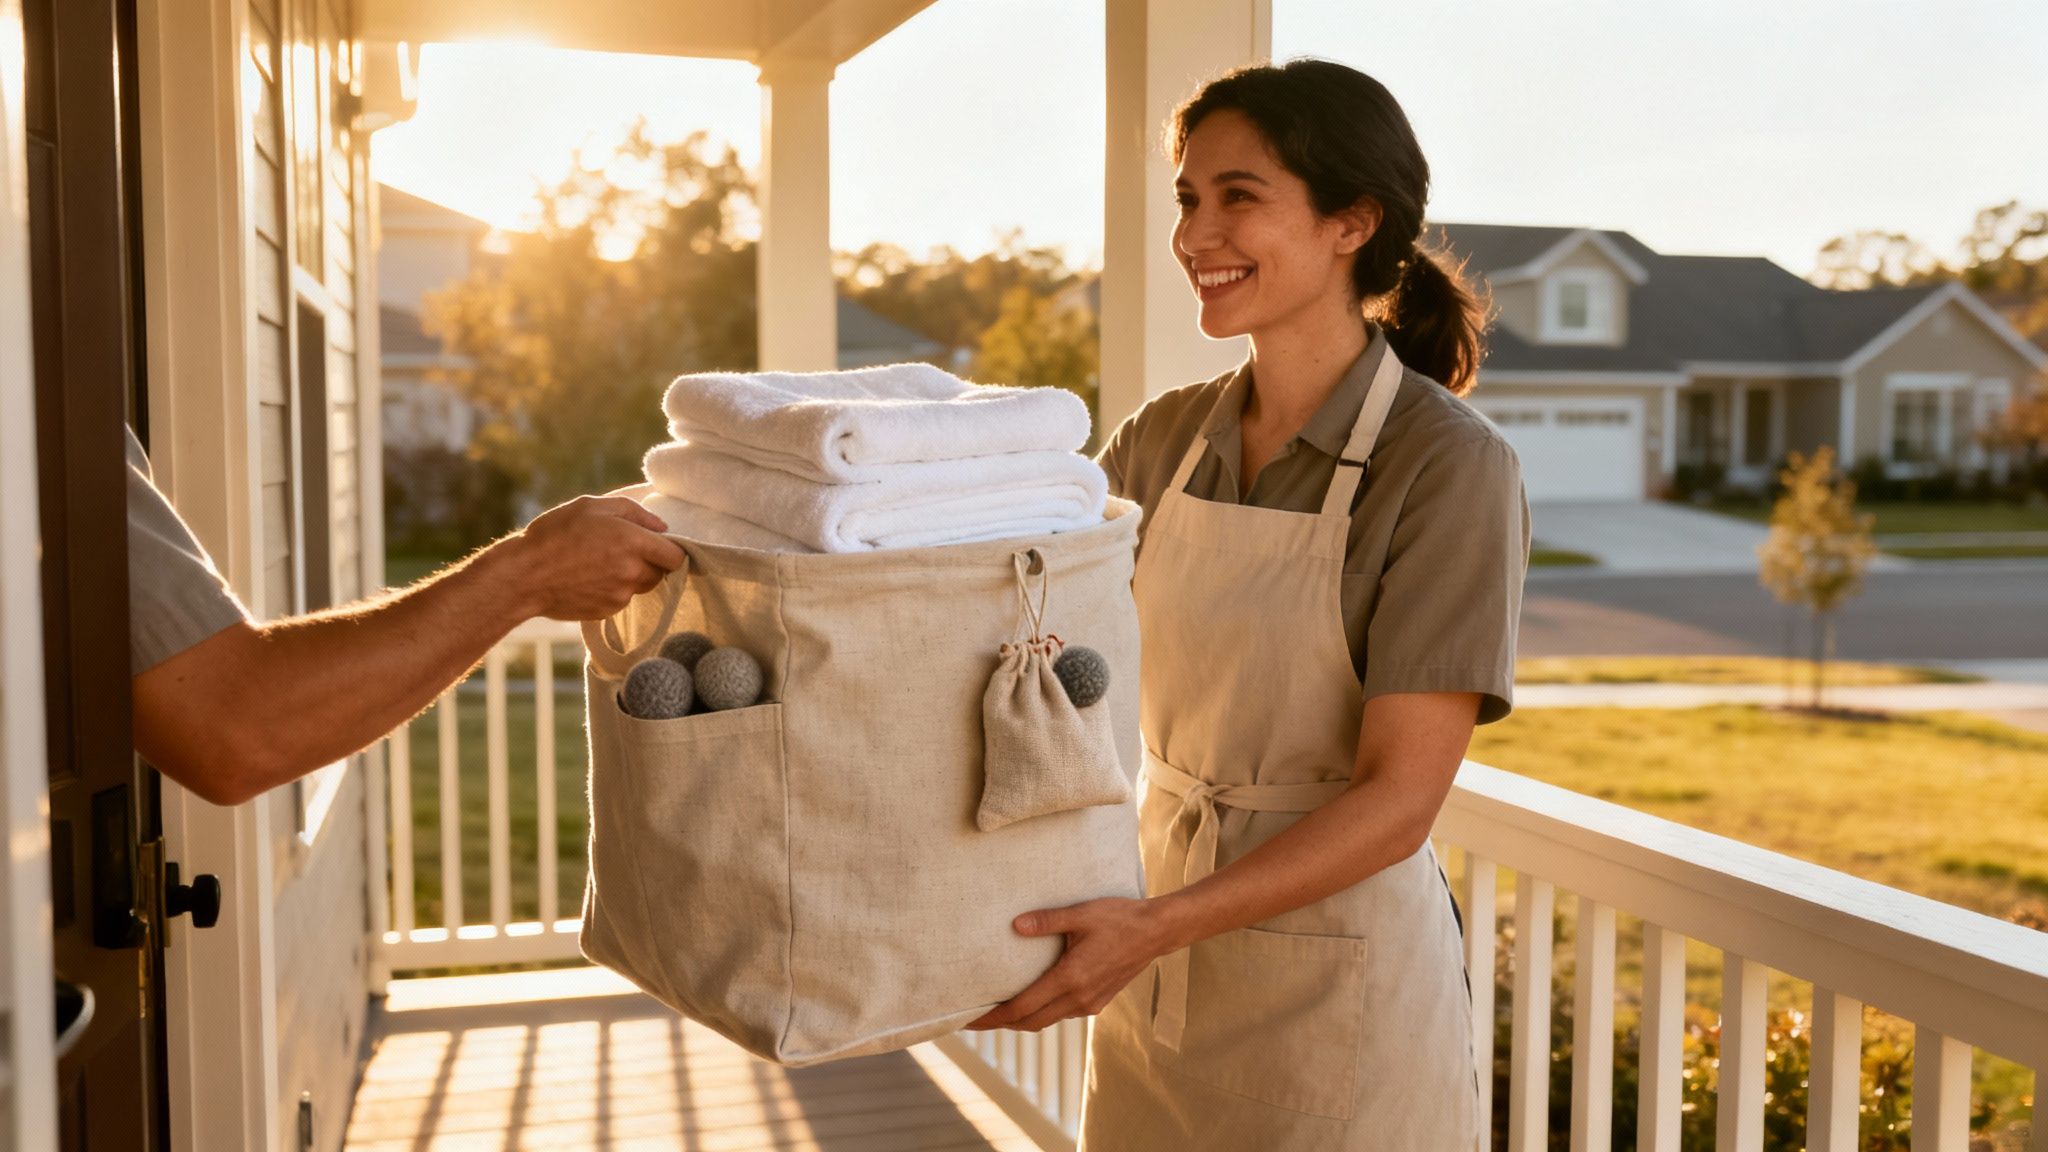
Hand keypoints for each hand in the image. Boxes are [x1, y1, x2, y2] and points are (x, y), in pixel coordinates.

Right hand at [493, 496, 685, 620]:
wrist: (524, 576)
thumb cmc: (554, 534)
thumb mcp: (592, 506)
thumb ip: (634, 512)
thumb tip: (662, 527)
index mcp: (633, 542)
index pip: (677, 556)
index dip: (671, 549)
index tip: (659, 544)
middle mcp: (632, 572)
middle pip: (661, 572)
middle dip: (650, 561)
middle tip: (622, 549)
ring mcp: (620, 595)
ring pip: (642, 586)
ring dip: (632, 575)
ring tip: (601, 562)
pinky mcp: (607, 611)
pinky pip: (622, 599)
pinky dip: (614, 589)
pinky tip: (590, 578)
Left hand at [965, 898, 1178, 1032]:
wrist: (1157, 932)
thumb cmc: (1119, 918)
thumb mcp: (1081, 914)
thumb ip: (1046, 921)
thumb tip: (1015, 925)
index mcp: (1070, 978)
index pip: (1022, 1008)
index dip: (994, 1017)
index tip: (970, 1020)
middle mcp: (1078, 998)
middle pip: (1030, 1022)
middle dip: (1002, 1023)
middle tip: (975, 1019)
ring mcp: (1090, 1003)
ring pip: (1047, 1020)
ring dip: (1022, 1019)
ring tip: (1000, 1011)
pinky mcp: (1098, 1002)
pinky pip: (1063, 1013)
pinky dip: (1043, 1012)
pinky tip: (1034, 999)